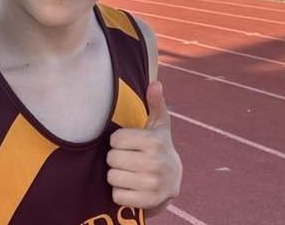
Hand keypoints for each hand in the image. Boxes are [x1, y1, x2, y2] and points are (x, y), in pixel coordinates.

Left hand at [106, 81, 182, 210]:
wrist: (173, 180)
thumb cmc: (159, 147)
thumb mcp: (159, 125)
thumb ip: (155, 103)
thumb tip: (155, 83)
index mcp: (154, 141)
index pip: (115, 139)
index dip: (118, 142)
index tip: (129, 144)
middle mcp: (155, 162)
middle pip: (111, 158)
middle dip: (116, 159)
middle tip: (128, 159)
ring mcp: (152, 184)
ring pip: (112, 177)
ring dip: (116, 176)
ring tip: (129, 172)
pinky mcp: (148, 201)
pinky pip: (117, 195)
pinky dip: (120, 193)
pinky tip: (131, 187)